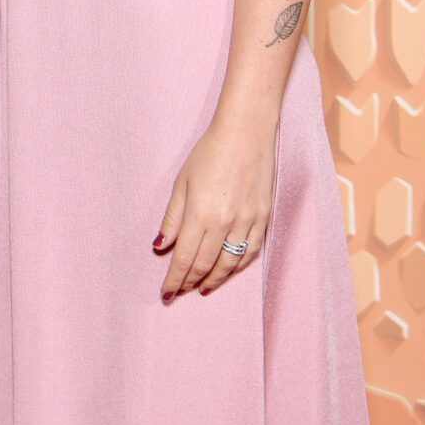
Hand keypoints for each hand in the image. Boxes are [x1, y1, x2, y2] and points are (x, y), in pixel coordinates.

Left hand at [154, 120, 275, 299]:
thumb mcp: (182, 182)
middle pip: (205, 264)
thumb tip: (160, 246)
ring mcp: (247, 221)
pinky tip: (228, 270)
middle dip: (190, 282)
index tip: (166, 292)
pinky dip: (237, 266)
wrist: (246, 132)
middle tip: (180, 291)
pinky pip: (250, 252)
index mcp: (200, 214)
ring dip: (214, 279)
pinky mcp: (263, 217)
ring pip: (229, 264)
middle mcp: (224, 223)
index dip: (174, 279)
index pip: (184, 258)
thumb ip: (172, 218)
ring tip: (202, 288)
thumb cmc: (210, 152)